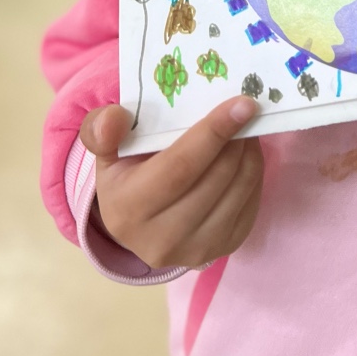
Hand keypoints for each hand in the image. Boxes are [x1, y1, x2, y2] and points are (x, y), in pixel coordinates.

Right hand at [80, 95, 264, 269]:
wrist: (136, 222)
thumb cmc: (125, 174)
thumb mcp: (105, 150)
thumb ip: (102, 129)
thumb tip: (114, 118)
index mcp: (128, 210)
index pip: (181, 167)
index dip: (214, 132)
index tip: (242, 103)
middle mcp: (161, 240)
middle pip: (216, 179)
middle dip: (237, 139)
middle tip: (246, 109)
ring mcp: (194, 251)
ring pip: (238, 191)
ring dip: (249, 153)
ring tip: (244, 129)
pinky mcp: (221, 251)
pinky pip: (251, 204)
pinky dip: (254, 173)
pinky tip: (243, 155)